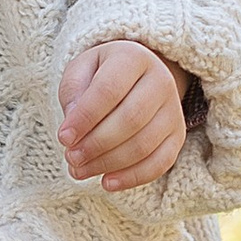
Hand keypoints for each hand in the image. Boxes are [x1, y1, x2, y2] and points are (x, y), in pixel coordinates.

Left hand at [59, 41, 190, 193]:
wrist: (135, 76)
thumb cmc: (100, 75)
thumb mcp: (80, 72)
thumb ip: (73, 94)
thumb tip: (73, 130)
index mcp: (133, 58)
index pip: (109, 89)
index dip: (85, 117)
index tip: (63, 137)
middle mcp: (160, 80)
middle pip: (131, 118)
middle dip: (96, 144)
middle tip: (71, 157)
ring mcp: (173, 109)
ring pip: (144, 144)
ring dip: (109, 163)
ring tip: (80, 170)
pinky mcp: (178, 134)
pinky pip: (161, 162)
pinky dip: (133, 177)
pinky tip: (107, 182)